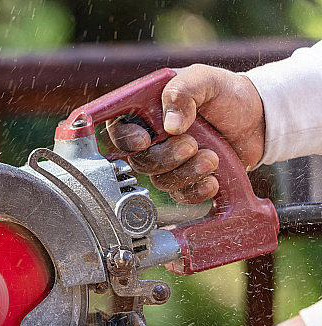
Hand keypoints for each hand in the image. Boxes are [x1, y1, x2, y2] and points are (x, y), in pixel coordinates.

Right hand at [107, 64, 264, 203]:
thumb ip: (183, 91)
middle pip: (140, 160)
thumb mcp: (204, 79)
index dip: (126, 139)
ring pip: (160, 180)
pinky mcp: (187, 180)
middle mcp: (153, 139)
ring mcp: (169, 162)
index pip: (119, 129)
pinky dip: (196, 190)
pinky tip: (213, 180)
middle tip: (192, 144)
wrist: (258, 117)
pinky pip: (181, 195)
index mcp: (146, 111)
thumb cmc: (226, 93)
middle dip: (166, 157)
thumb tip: (170, 126)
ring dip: (186, 173)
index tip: (145, 140)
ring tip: (213, 158)